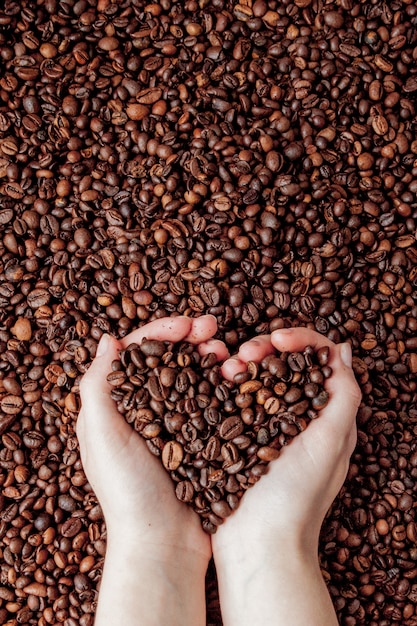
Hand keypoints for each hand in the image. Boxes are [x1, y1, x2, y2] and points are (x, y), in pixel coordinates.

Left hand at [77, 315, 228, 561]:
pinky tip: (236, 375)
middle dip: (191, 337)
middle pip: (169, 358)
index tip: (189, 323)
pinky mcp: (199, 438)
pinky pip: (211, 401)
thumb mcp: (100, 434)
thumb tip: (107, 338)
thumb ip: (98, 385)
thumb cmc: (126, 490)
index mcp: (118, 403)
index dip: (163, 330)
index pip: (139, 352)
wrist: (163, 542)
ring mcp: (174, 422)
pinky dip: (222, 384)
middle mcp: (145, 409)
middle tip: (214, 327)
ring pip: (193, 376)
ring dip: (209, 356)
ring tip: (227, 351)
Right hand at [211, 327, 361, 625]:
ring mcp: (263, 423)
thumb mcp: (332, 442)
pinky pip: (233, 396)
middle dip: (264, 347)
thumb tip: (342, 349)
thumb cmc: (298, 497)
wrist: (257, 543)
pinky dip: (226, 382)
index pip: (317, 359)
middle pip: (283, 362)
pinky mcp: (236, 433)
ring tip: (226, 366)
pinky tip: (217, 377)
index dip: (299, 339)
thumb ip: (343, 394)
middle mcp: (295, 414)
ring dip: (242, 361)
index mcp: (323, 413)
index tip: (277, 339)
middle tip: (246, 353)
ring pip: (255, 375)